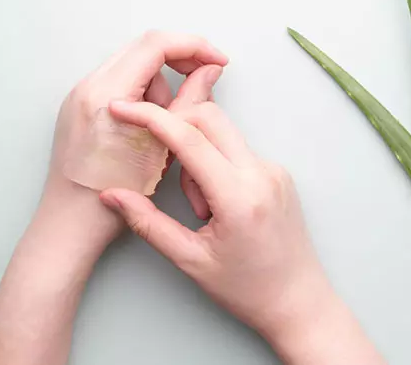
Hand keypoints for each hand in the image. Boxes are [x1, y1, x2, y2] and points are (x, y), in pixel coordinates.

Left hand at [0, 32, 228, 364]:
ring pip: (134, 66)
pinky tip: (151, 127)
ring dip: (161, 84)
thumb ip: (191, 102)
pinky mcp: (80, 107)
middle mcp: (87, 87)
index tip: (218, 61)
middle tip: (205, 81)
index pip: (156, 44)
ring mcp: (79, 96)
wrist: (70, 226)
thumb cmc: (111, 199)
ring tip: (169, 124)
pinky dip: (144, 95)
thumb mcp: (161, 149)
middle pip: (144, 48)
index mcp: (105, 95)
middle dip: (180, 61)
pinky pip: (120, 84)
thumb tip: (210, 70)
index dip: (194, 46)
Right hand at [100, 101, 384, 363]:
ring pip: (223, 134)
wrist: (299, 301)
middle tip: (170, 176)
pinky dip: (218, 166)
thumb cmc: (248, 289)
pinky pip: (238, 151)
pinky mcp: (279, 173)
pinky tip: (220, 206)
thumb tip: (112, 195)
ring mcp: (274, 170)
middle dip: (176, 131)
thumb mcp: (191, 260)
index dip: (150, 117)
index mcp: (239, 196)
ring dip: (199, 157)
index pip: (188, 137)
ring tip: (204, 210)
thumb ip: (147, 223)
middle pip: (209, 118)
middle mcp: (262, 174)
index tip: (122, 109)